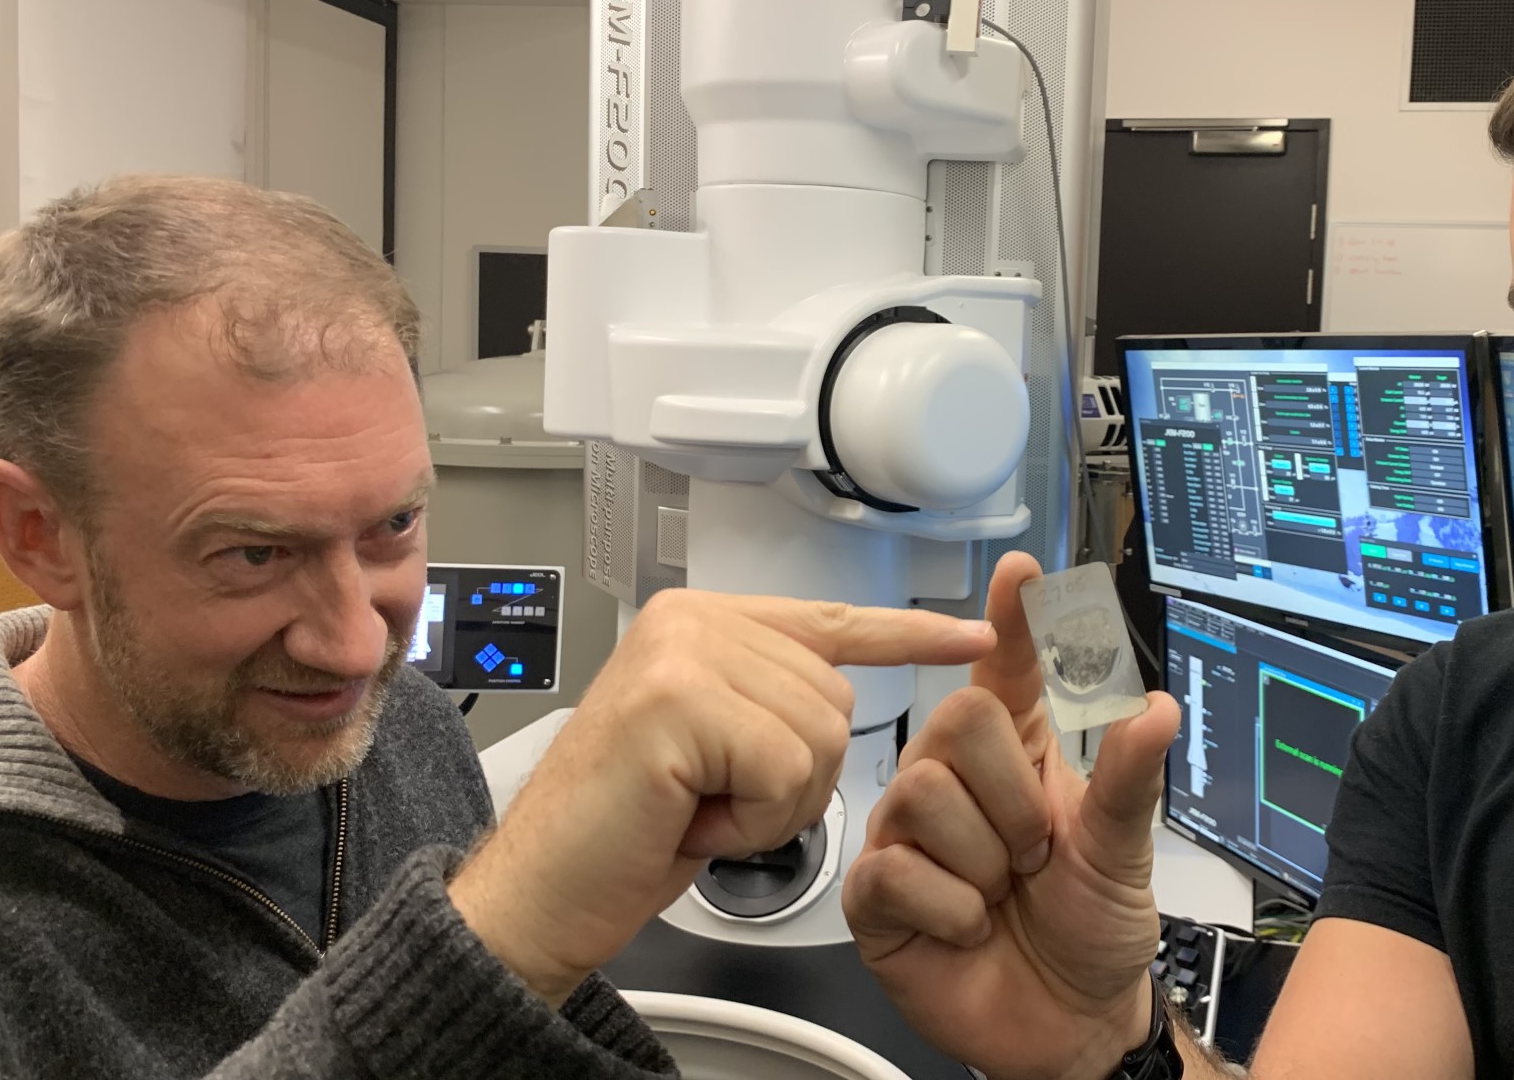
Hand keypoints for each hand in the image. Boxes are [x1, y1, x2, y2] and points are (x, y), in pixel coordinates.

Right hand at [449, 588, 997, 1004]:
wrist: (540, 893)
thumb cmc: (623, 833)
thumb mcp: (711, 750)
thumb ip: (766, 698)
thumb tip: (841, 686)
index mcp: (701, 623)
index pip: (830, 620)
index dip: (907, 634)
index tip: (973, 635)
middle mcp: (690, 622)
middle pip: (835, 697)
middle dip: (795, 776)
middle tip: (714, 802)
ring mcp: (680, 654)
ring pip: (818, 733)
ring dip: (773, 802)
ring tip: (699, 809)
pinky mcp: (678, 701)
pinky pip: (783, 768)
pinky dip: (753, 819)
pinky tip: (695, 821)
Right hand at [844, 553, 1180, 1079]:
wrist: (1067, 1025)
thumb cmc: (1092, 931)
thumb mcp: (1125, 854)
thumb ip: (1129, 779)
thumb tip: (1153, 707)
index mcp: (1019, 756)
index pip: (1006, 672)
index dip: (1011, 622)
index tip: (1023, 573)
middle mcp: (956, 783)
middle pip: (955, 719)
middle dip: (1012, 795)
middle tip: (1033, 852)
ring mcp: (910, 835)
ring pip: (923, 794)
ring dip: (985, 859)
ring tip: (1000, 893)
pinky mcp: (878, 894)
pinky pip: (896, 870)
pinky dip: (952, 908)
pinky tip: (968, 926)